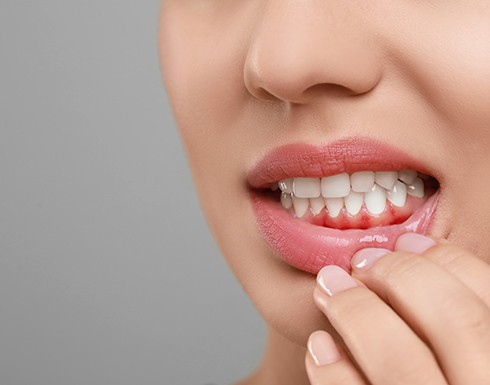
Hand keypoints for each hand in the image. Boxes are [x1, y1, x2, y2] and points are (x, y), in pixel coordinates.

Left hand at [305, 233, 489, 384]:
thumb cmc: (445, 369)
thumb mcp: (471, 347)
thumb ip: (458, 313)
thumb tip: (413, 246)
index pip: (483, 302)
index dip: (446, 259)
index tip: (408, 240)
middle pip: (455, 320)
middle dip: (401, 274)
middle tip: (363, 259)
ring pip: (400, 363)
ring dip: (355, 312)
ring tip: (327, 287)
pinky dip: (333, 372)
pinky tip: (320, 344)